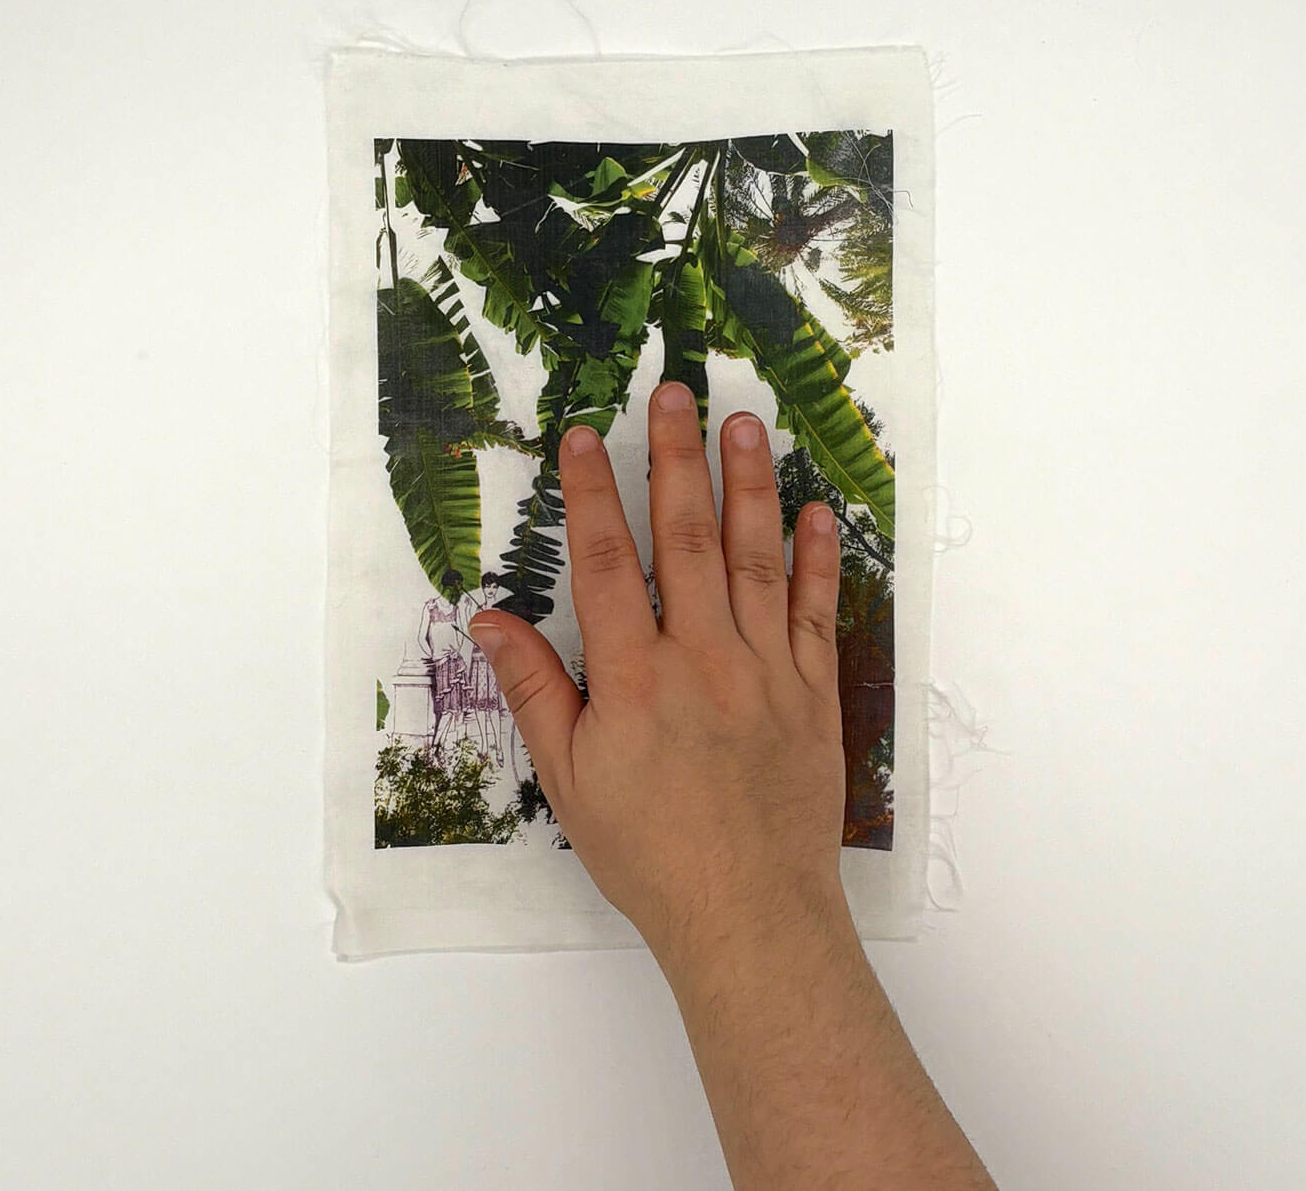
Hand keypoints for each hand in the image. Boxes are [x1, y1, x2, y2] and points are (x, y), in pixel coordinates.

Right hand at [467, 379, 848, 970]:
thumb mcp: (569, 779)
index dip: (592, 495)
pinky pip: (816, 611)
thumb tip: (489, 618)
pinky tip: (812, 510)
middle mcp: (702, 659)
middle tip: (673, 391)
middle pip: (685, 539)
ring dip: (748, 485)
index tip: (585, 435)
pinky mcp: (813, 691)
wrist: (748, 913)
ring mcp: (765, 670)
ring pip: (754, 559)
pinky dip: (816, 558)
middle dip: (675, 459)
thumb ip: (535, 690)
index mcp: (634, 679)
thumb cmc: (649, 852)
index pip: (606, 564)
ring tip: (743, 422)